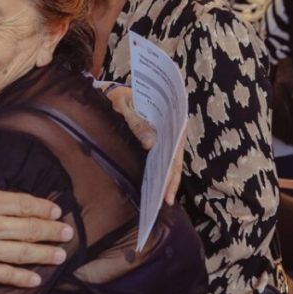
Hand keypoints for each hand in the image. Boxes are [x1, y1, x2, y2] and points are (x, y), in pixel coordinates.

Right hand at [0, 138, 72, 288]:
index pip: (22, 203)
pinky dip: (22, 278)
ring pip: (22, 253)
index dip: (43, 207)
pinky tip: (35, 280)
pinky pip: (5, 276)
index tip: (57, 211)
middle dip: (51, 231)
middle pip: (29, 229)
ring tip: (61, 255)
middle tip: (68, 233)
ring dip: (44, 254)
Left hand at [104, 85, 182, 204]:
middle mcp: (171, 128)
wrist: (116, 93)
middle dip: (171, 179)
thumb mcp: (123, 104)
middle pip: (175, 157)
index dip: (172, 164)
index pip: (175, 143)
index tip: (168, 179)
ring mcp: (164, 137)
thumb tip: (150, 143)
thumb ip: (136, 122)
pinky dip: (159, 174)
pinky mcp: (155, 143)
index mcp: (169, 116)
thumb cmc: (120, 97)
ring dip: (166, 180)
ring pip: (169, 161)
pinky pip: (160, 160)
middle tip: (167, 199)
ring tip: (163, 200)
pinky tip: (155, 189)